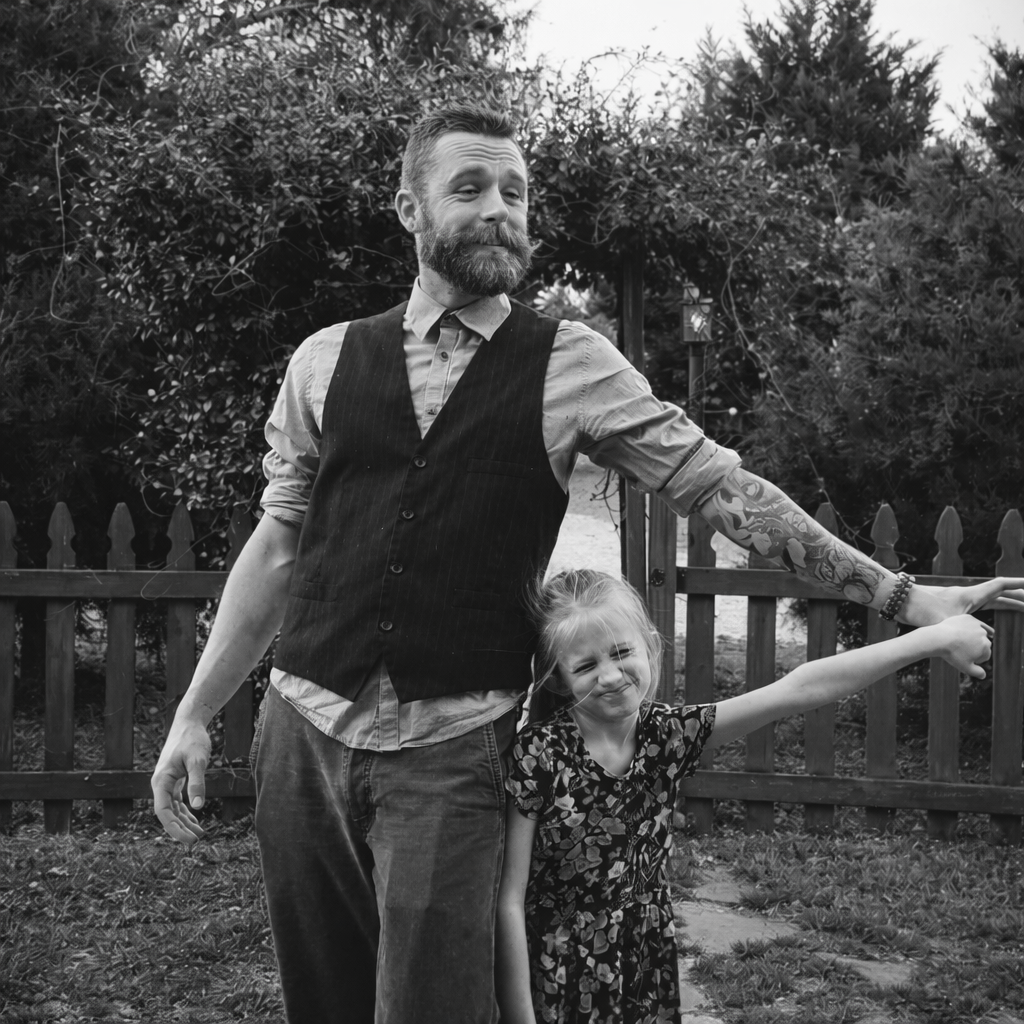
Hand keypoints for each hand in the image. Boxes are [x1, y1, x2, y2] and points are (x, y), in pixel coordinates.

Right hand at [151, 718, 211, 846]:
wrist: (189, 723)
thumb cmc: (192, 739)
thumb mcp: (197, 760)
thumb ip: (197, 783)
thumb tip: (197, 807)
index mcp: (161, 781)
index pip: (163, 812)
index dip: (174, 828)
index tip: (189, 839)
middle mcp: (160, 785)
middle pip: (167, 814)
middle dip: (180, 829)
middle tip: (196, 842)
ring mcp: (167, 783)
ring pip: (173, 810)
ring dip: (184, 822)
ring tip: (199, 835)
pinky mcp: (175, 780)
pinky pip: (177, 802)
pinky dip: (186, 812)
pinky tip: (195, 821)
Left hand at [900, 577, 1023, 626]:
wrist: (901, 602)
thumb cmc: (921, 610)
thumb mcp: (945, 622)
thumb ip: (965, 630)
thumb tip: (985, 639)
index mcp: (970, 595)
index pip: (999, 586)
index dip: (1017, 585)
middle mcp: (968, 596)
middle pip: (998, 594)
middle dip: (1017, 598)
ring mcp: (960, 603)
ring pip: (989, 604)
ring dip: (1005, 608)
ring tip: (1022, 611)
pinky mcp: (953, 610)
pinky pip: (977, 614)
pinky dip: (988, 622)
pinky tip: (990, 633)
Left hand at [920, 614, 993, 677]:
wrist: (939, 638)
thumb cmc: (951, 654)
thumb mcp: (965, 667)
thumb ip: (977, 672)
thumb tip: (983, 676)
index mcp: (985, 647)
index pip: (985, 655)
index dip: (976, 659)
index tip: (966, 659)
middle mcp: (984, 635)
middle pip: (984, 644)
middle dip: (977, 648)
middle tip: (963, 650)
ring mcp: (976, 625)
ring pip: (980, 633)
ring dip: (977, 637)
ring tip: (968, 641)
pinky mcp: (968, 618)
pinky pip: (975, 623)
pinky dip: (975, 626)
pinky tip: (979, 628)